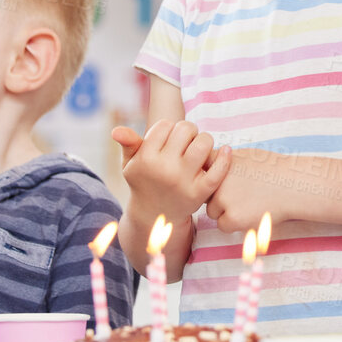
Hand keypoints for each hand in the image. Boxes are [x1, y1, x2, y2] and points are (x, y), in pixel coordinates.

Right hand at [112, 120, 231, 219]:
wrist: (155, 217)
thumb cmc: (144, 182)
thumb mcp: (130, 164)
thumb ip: (128, 144)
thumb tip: (116, 130)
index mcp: (146, 158)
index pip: (166, 125)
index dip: (169, 128)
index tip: (168, 139)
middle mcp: (164, 169)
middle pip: (186, 129)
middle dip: (187, 131)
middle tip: (185, 142)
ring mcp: (183, 181)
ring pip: (204, 142)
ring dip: (204, 141)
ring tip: (198, 149)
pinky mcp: (199, 193)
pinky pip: (218, 170)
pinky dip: (225, 158)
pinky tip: (226, 150)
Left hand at [205, 151, 284, 232]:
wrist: (292, 184)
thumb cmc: (273, 169)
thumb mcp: (245, 155)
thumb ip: (224, 161)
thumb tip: (210, 165)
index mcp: (220, 164)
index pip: (204, 175)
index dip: (212, 180)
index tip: (226, 182)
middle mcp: (217, 181)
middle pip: (206, 196)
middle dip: (219, 198)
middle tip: (240, 195)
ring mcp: (223, 200)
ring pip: (213, 212)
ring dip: (225, 211)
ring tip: (247, 204)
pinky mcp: (232, 218)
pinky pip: (223, 225)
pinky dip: (234, 223)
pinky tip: (250, 213)